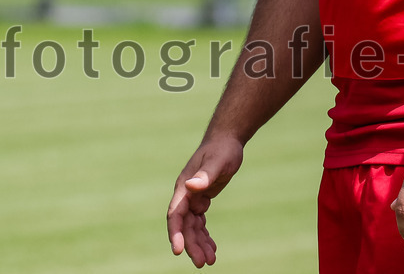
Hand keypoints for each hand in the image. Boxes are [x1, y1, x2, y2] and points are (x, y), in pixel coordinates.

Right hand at [167, 135, 244, 267]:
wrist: (227, 140)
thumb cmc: (222, 149)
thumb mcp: (218, 161)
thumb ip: (205, 175)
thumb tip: (191, 186)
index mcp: (184, 187)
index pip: (176, 214)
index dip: (176, 233)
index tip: (178, 250)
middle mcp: (185, 194)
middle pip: (184, 225)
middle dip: (191, 245)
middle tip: (203, 263)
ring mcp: (193, 198)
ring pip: (192, 227)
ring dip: (199, 243)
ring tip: (210, 261)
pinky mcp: (202, 199)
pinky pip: (200, 222)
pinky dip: (204, 235)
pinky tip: (212, 247)